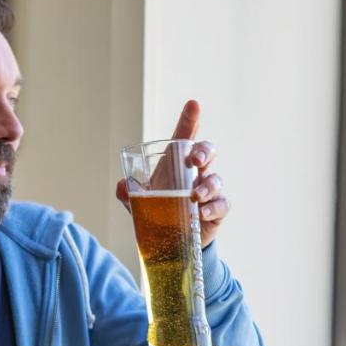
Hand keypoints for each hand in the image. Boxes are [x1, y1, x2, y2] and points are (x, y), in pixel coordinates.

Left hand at [116, 99, 228, 247]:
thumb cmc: (158, 213)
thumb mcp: (139, 204)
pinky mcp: (217, 210)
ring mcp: (208, 191)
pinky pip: (222, 204)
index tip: (193, 104)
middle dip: (204, 151)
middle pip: (207, 152)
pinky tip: (201, 213)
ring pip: (216, 179)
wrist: (172, 241)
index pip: (185, 137)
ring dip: (208, 185)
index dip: (190, 120)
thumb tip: (123, 187)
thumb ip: (128, 194)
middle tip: (195, 161)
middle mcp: (195, 173)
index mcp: (176, 164)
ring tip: (195, 197)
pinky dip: (213, 207)